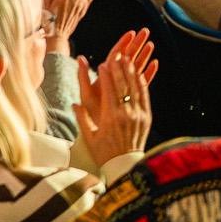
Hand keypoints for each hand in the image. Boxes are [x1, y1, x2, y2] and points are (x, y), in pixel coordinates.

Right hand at [72, 30, 155, 164]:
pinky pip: (144, 96)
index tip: (102, 64)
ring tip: (129, 58)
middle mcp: (126, 114)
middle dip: (119, 68)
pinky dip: (142, 83)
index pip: (108, 91)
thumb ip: (82, 119)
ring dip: (132, 71)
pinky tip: (139, 73)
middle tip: (117, 54)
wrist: (125, 167)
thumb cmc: (104, 153)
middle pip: (123, 86)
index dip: (106, 76)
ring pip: (135, 88)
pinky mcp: (146, 117)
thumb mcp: (89, 137)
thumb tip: (73, 103)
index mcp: (110, 118)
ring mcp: (138, 115)